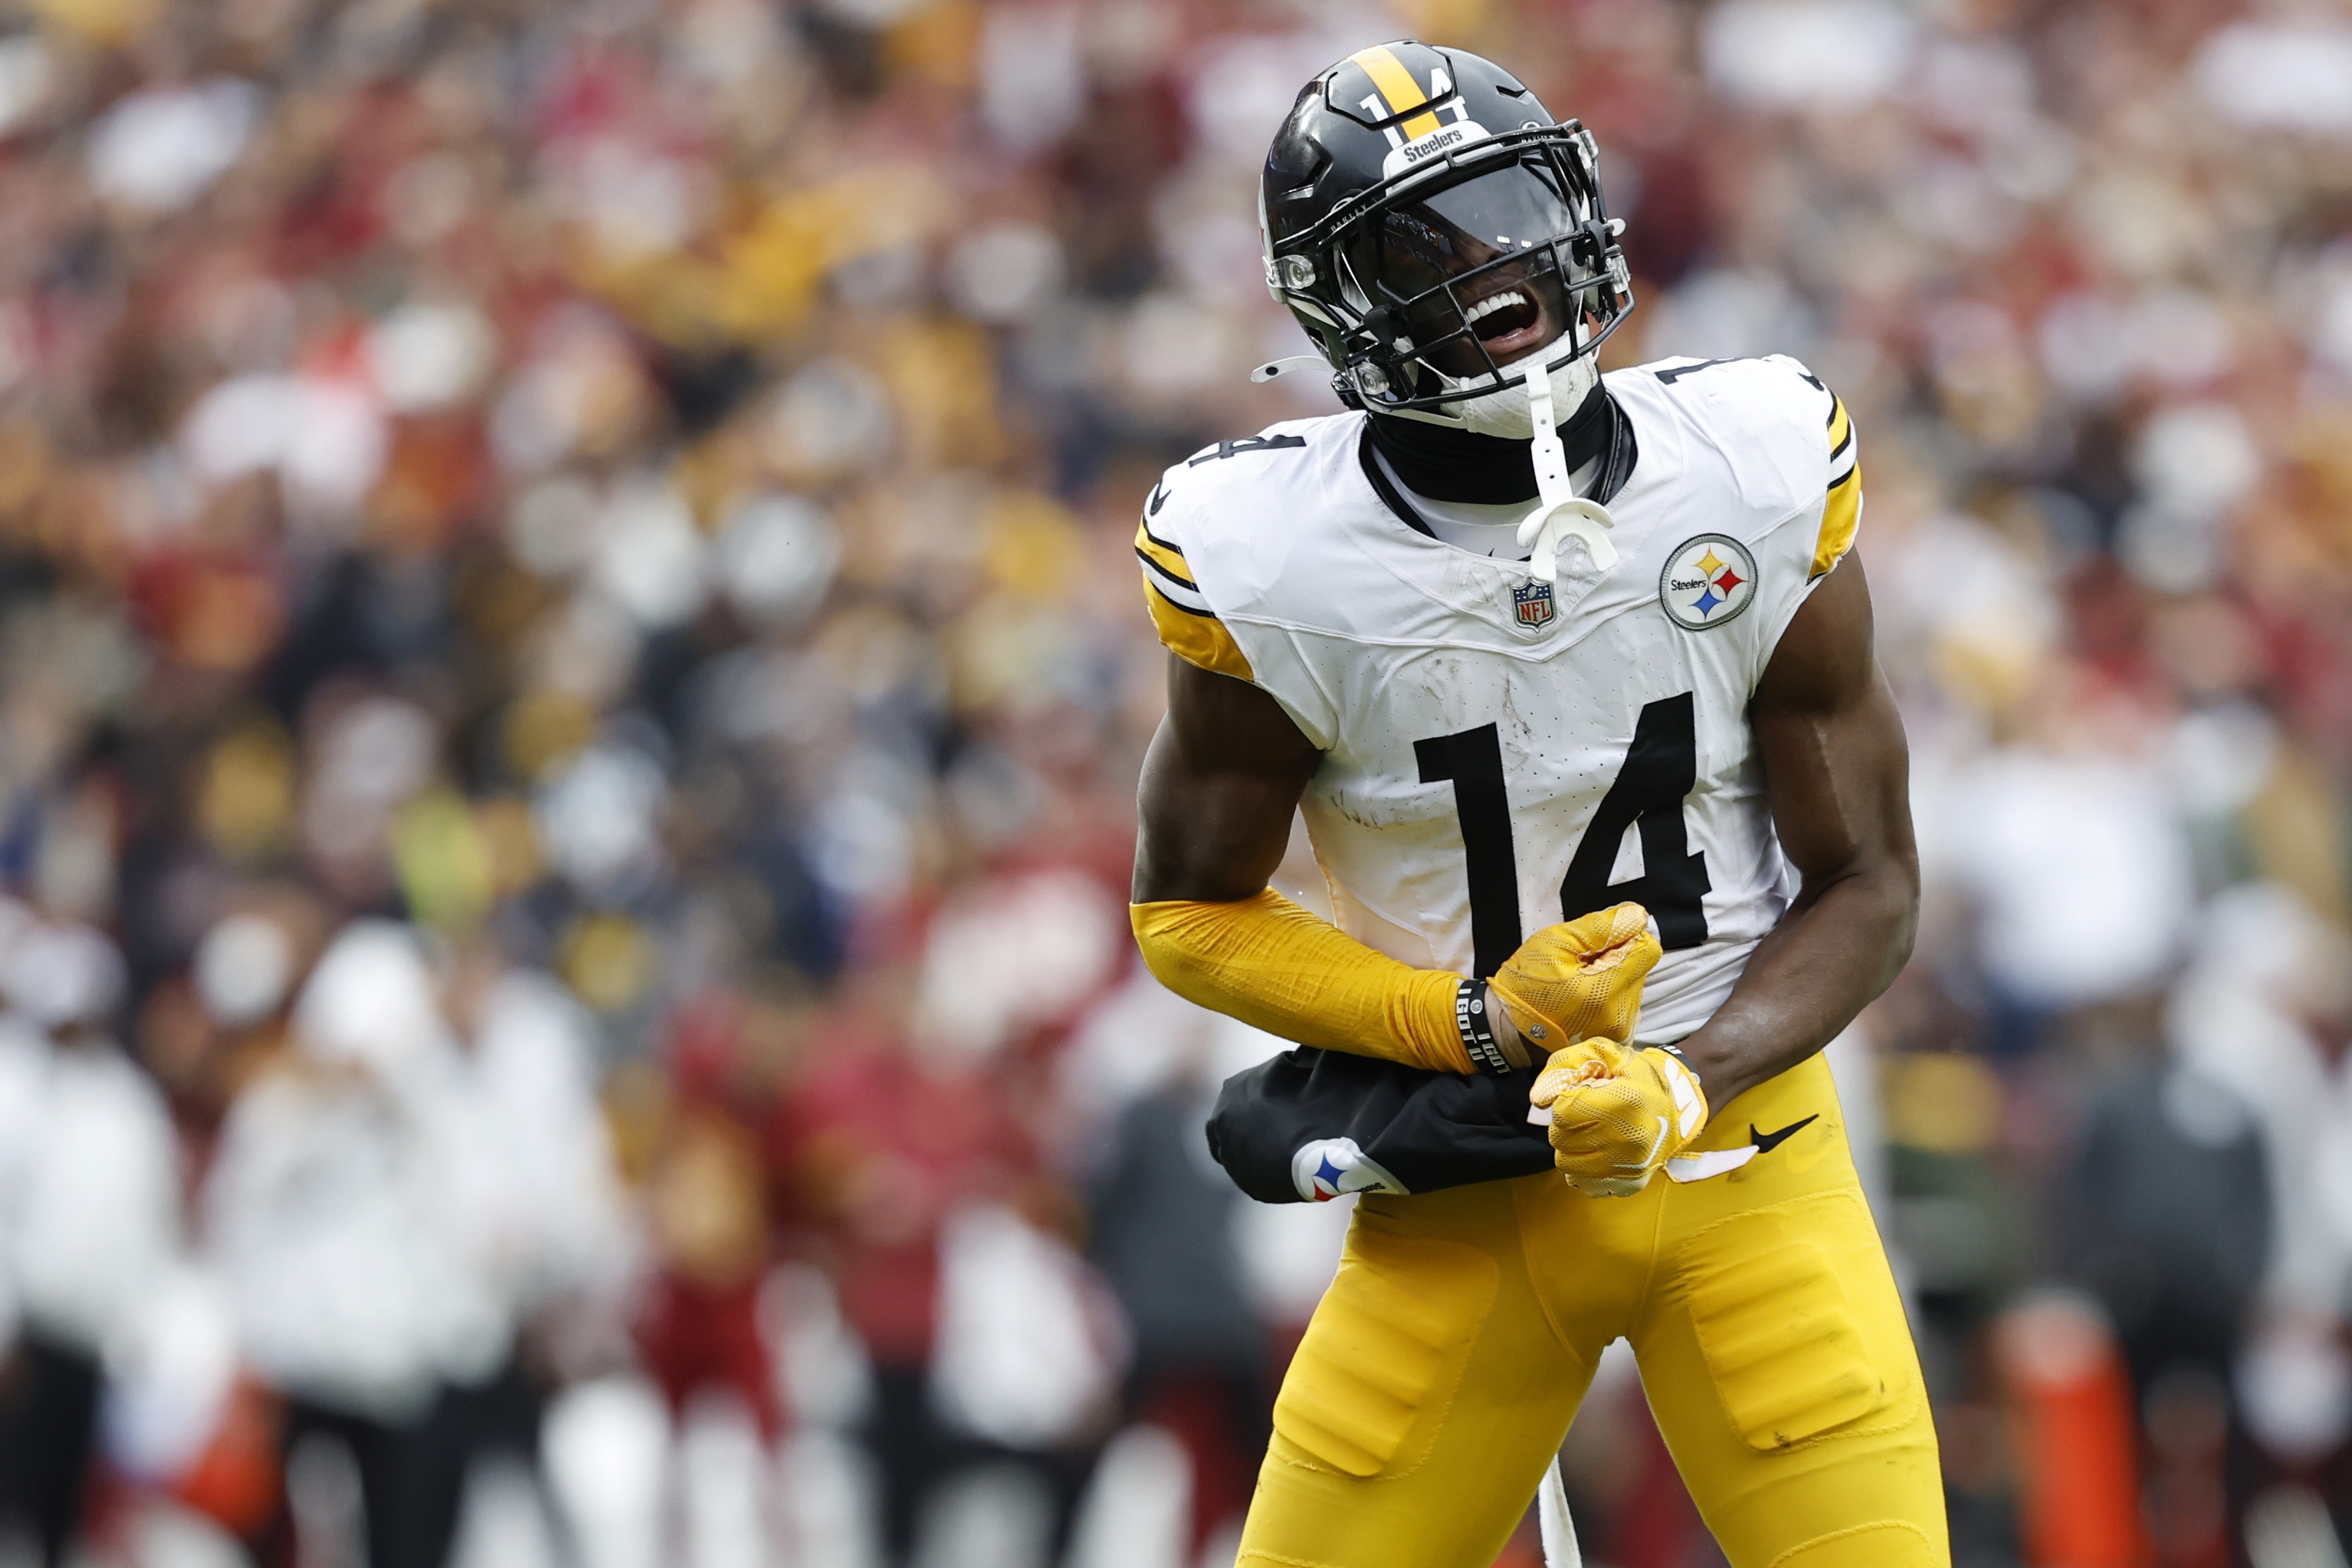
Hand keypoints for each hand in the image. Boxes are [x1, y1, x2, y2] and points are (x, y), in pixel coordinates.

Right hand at [1486, 903, 1660, 1050]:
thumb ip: (1601, 928)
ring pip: (1633, 983)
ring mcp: (1621, 1027)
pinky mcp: (1617, 1035)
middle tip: (1581, 962)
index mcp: (1607, 987)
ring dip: (1612, 974)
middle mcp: (1621, 1011)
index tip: (1598, 943)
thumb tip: (1637, 916)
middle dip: (1615, 957)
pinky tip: (1585, 995)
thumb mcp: (1556, 942)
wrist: (1511, 1027)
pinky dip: (1609, 992)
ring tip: (1580, 980)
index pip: (1647, 949)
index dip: (1624, 937)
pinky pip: (1625, 1001)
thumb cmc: (1526, 985)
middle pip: (1640, 967)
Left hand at [1531, 1039, 1708, 1196]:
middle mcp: (1628, 1139)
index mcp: (1624, 1102)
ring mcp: (1630, 1166)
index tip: (1579, 1096)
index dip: (1564, 1101)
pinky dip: (1582, 1167)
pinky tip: (1595, 1150)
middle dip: (1564, 1123)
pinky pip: (1584, 1182)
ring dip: (1569, 1146)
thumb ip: (1566, 1064)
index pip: (1563, 1112)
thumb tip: (1538, 1097)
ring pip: (1567, 1163)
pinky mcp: (1630, 1183)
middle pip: (1561, 1138)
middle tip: (1582, 1114)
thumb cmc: (1640, 1076)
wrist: (1682, 1105)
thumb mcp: (1606, 1053)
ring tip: (1587, 1131)